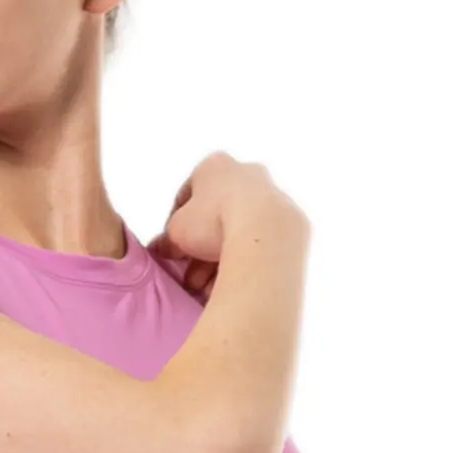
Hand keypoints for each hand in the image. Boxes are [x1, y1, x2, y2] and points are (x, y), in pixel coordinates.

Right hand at [148, 150, 288, 271]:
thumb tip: (161, 249)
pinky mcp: (292, 221)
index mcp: (215, 166)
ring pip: (240, 232)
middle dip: (202, 247)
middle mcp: (247, 173)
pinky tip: (233, 282)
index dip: (176, 225)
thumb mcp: (176, 232)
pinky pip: (261, 243)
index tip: (173, 249)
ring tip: (208, 286)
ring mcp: (273, 196)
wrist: (266, 234)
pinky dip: (246, 260)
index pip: (187, 196)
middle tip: (190, 273)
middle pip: (217, 215)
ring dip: (221, 258)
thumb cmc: (213, 221)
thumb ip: (166, 239)